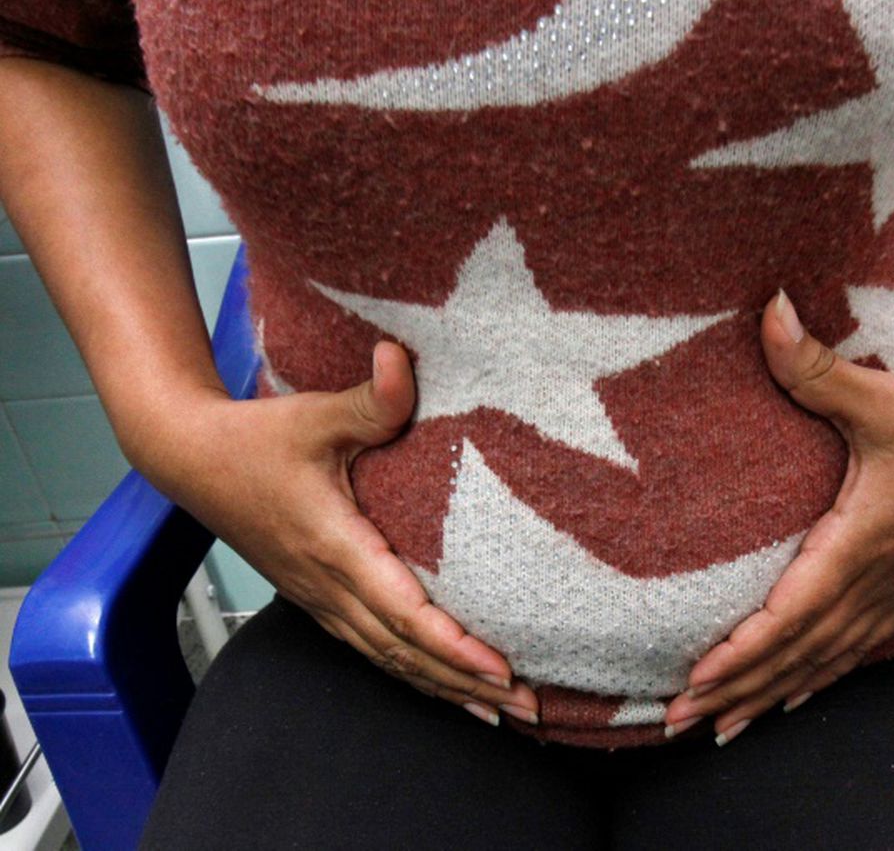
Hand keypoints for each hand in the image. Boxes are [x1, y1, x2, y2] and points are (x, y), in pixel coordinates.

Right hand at [131, 340, 539, 727]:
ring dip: (445, 689)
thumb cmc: (253, 437)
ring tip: (500, 714)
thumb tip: (399, 356)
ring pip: (388, 660)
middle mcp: (328, 585)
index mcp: (335, 547)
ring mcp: (319, 598)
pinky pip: (371, 649)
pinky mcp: (316, 597)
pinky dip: (412, 674)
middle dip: (468, 685)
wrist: (189, 457)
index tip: (501, 670)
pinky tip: (442, 687)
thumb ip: (369, 398)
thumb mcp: (314, 414)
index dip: (454, 646)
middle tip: (529, 709)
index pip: (403, 611)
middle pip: (405, 653)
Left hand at [662, 288, 893, 744]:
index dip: (740, 653)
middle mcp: (874, 583)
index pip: (789, 616)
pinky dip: (816, 678)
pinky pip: (853, 650)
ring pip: (823, 661)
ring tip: (724, 728)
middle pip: (797, 654)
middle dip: (738, 690)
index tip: (695, 681)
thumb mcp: (882, 395)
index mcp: (860, 546)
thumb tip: (765, 310)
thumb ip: (813, 364)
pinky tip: (793, 698)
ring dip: (771, 695)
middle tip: (681, 722)